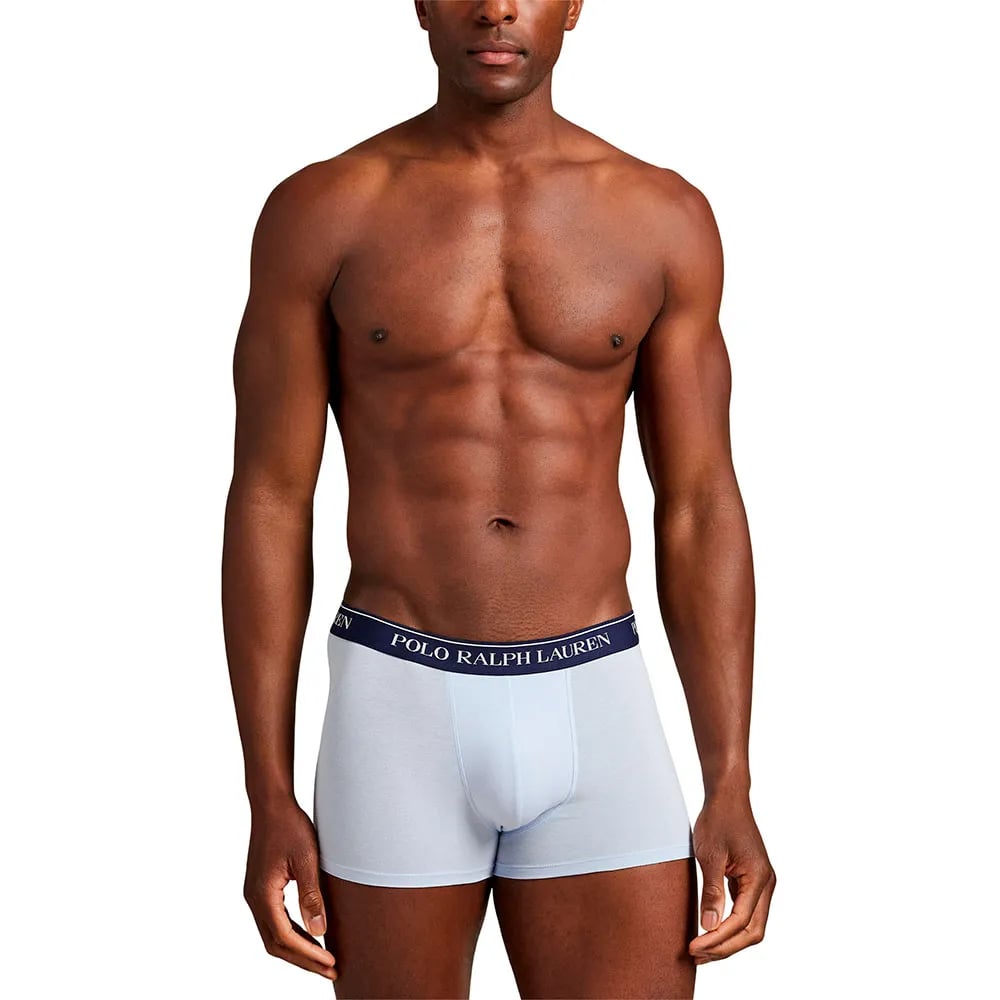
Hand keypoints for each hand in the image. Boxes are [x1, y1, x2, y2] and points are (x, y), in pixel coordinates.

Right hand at [242, 799, 337, 980]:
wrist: (272, 804)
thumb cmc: (289, 826)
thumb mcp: (306, 859)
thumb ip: (312, 895)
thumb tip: (320, 932)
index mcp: (262, 895)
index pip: (285, 937)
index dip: (308, 954)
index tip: (330, 963)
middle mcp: (254, 899)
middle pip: (276, 944)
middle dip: (303, 960)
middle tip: (330, 969)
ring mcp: (255, 895)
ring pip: (274, 935)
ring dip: (298, 949)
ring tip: (323, 959)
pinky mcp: (261, 889)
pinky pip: (275, 921)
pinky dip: (292, 933)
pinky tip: (311, 935)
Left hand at [688, 791, 775, 963]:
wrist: (727, 797)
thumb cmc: (718, 820)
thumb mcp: (710, 855)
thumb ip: (711, 890)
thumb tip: (709, 926)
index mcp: (759, 878)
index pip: (740, 921)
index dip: (717, 939)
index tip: (694, 947)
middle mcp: (766, 884)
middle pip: (751, 932)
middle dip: (725, 948)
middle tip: (697, 956)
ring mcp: (761, 883)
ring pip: (750, 925)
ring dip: (727, 941)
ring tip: (701, 951)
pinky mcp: (752, 881)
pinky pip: (745, 912)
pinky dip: (730, 926)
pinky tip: (710, 931)